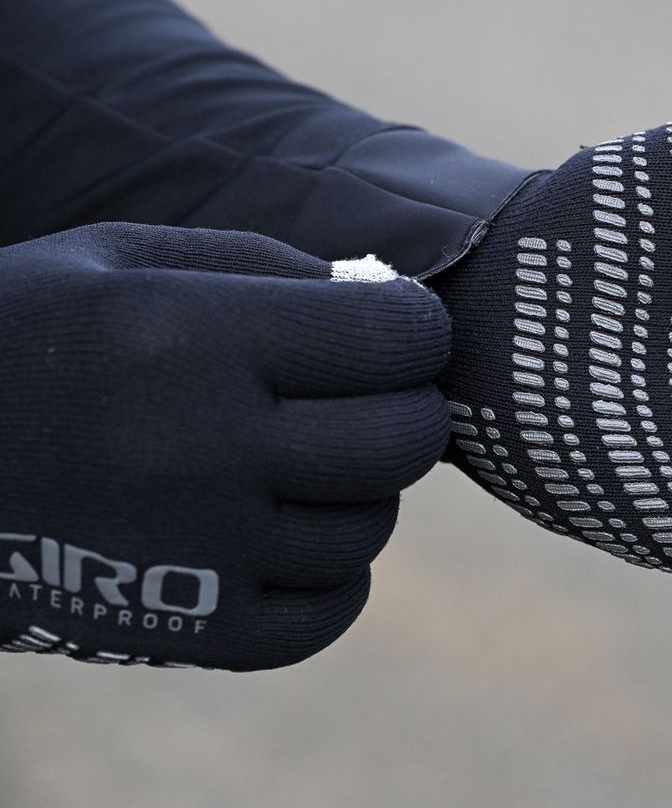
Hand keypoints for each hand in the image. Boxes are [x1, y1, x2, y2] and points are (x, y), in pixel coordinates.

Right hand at [0, 223, 448, 667]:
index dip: (416, 327)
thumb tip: (384, 300)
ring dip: (366, 488)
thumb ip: (263, 267)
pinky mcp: (188, 628)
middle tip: (376, 392)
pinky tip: (300, 530)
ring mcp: (196, 549)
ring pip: (369, 526)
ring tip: (315, 458)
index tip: (396, 326)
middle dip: (409, 406)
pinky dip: (336, 573)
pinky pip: (327, 612)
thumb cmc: (31, 337)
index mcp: (188, 336)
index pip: (392, 337)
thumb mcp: (122, 259)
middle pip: (401, 439)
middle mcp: (199, 447)